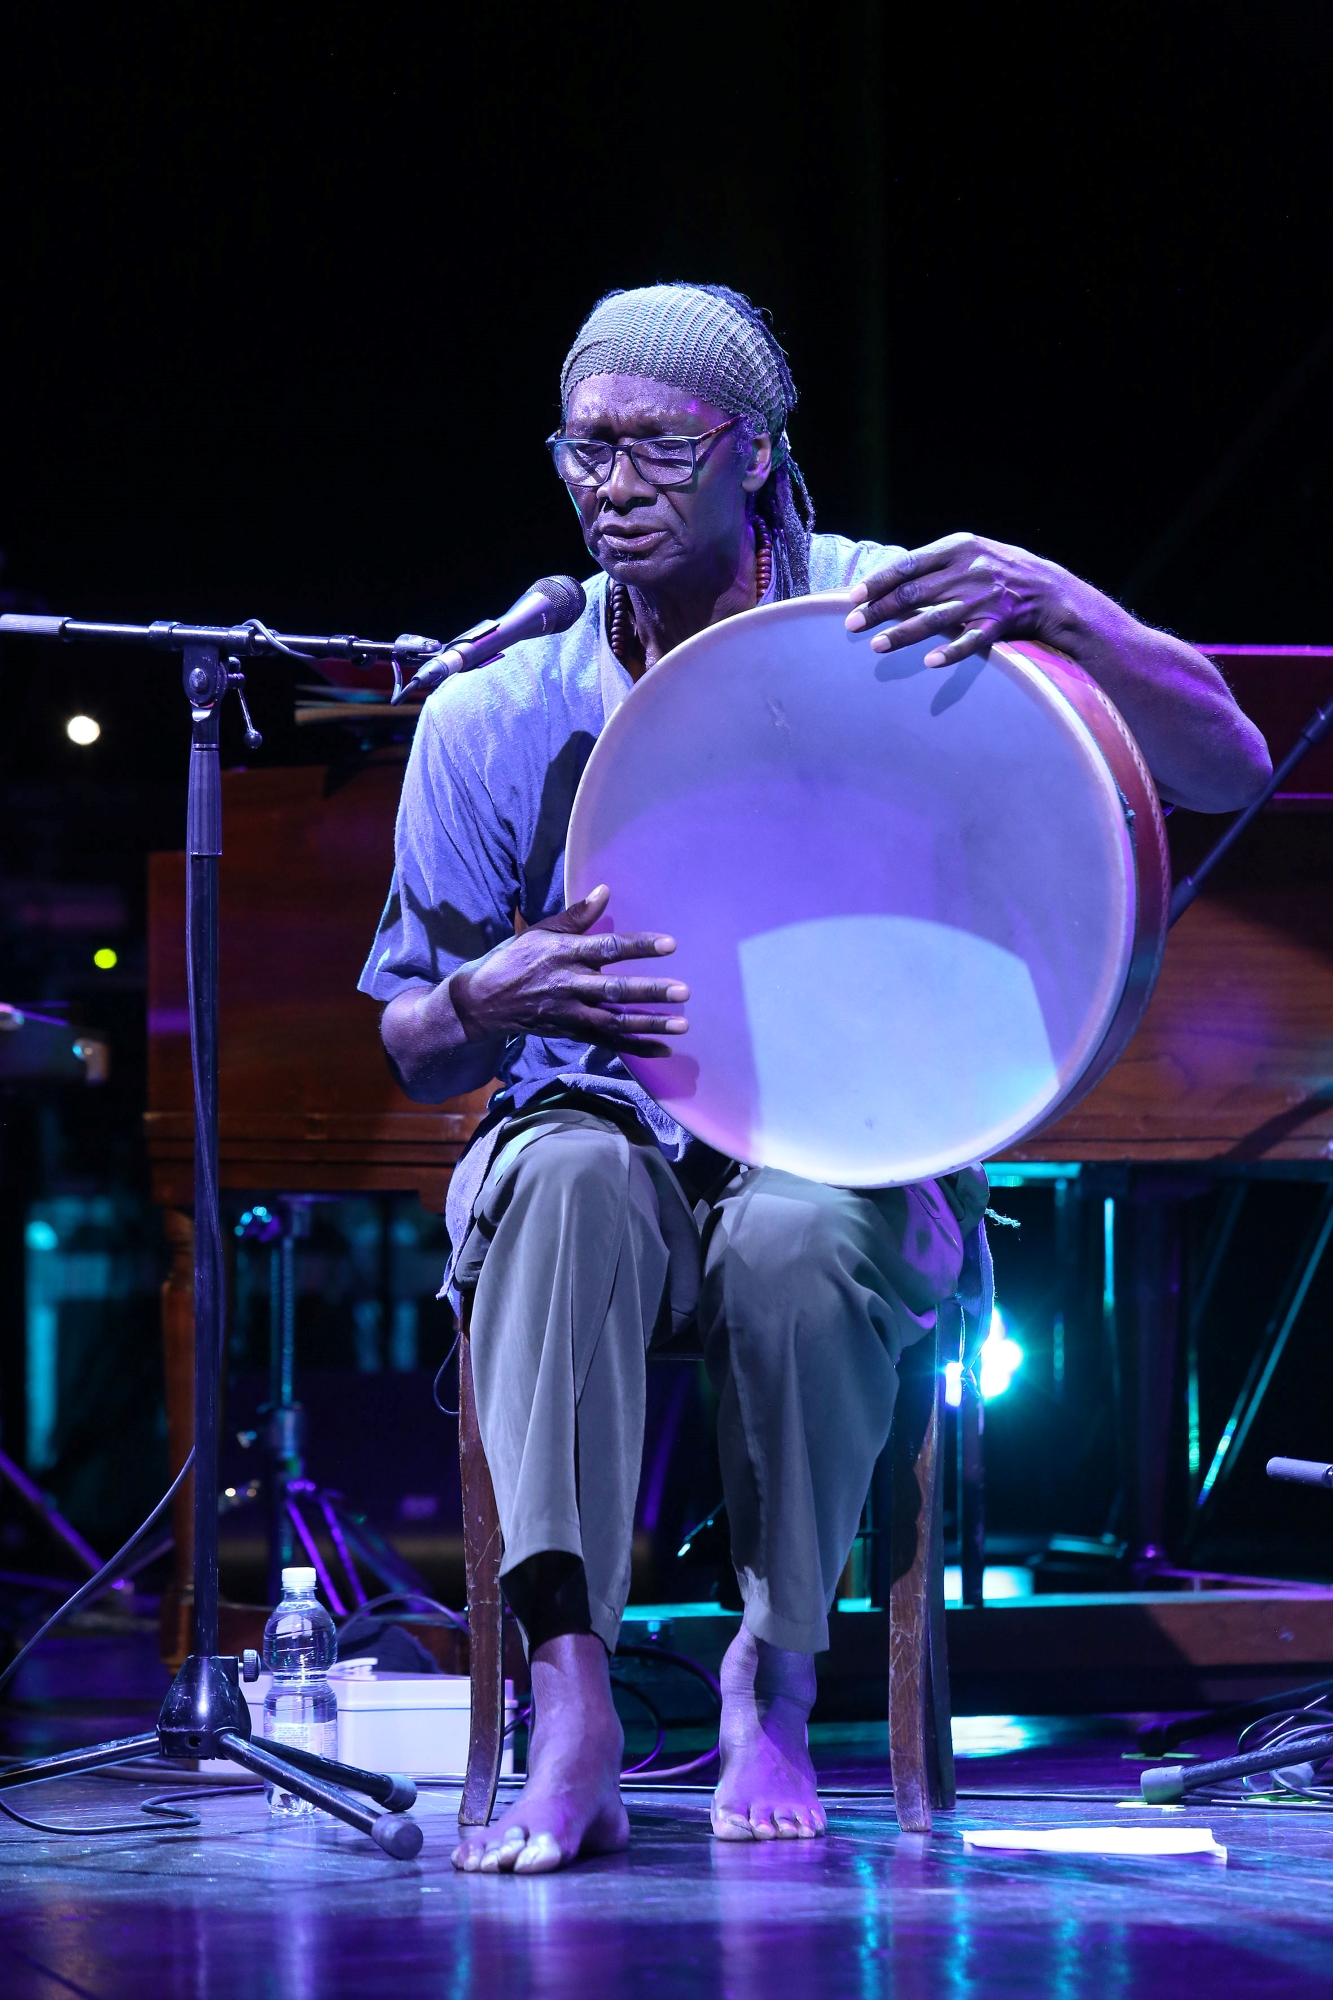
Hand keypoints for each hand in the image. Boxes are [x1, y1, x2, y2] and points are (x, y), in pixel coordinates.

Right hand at [450, 884, 688, 1058]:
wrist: (482, 1002)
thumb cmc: (513, 959)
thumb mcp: (540, 931)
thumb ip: (576, 916)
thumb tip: (605, 891)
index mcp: (564, 953)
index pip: (608, 948)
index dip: (639, 946)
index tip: (670, 945)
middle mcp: (570, 984)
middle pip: (615, 989)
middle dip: (650, 991)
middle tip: (683, 992)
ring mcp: (571, 1012)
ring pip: (615, 1020)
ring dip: (650, 1024)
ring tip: (682, 1025)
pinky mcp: (571, 1033)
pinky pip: (608, 1042)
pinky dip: (635, 1047)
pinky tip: (662, 1050)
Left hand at [844, 532, 1077, 669]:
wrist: (1049, 589)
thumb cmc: (999, 570)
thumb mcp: (970, 552)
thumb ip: (934, 563)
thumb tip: (888, 579)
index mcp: (958, 548)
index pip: (908, 565)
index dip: (878, 582)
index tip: (853, 597)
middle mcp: (968, 571)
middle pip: (914, 593)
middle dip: (879, 610)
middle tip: (852, 625)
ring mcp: (983, 599)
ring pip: (934, 618)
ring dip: (903, 633)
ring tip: (876, 646)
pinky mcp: (998, 624)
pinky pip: (970, 641)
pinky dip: (951, 652)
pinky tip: (930, 662)